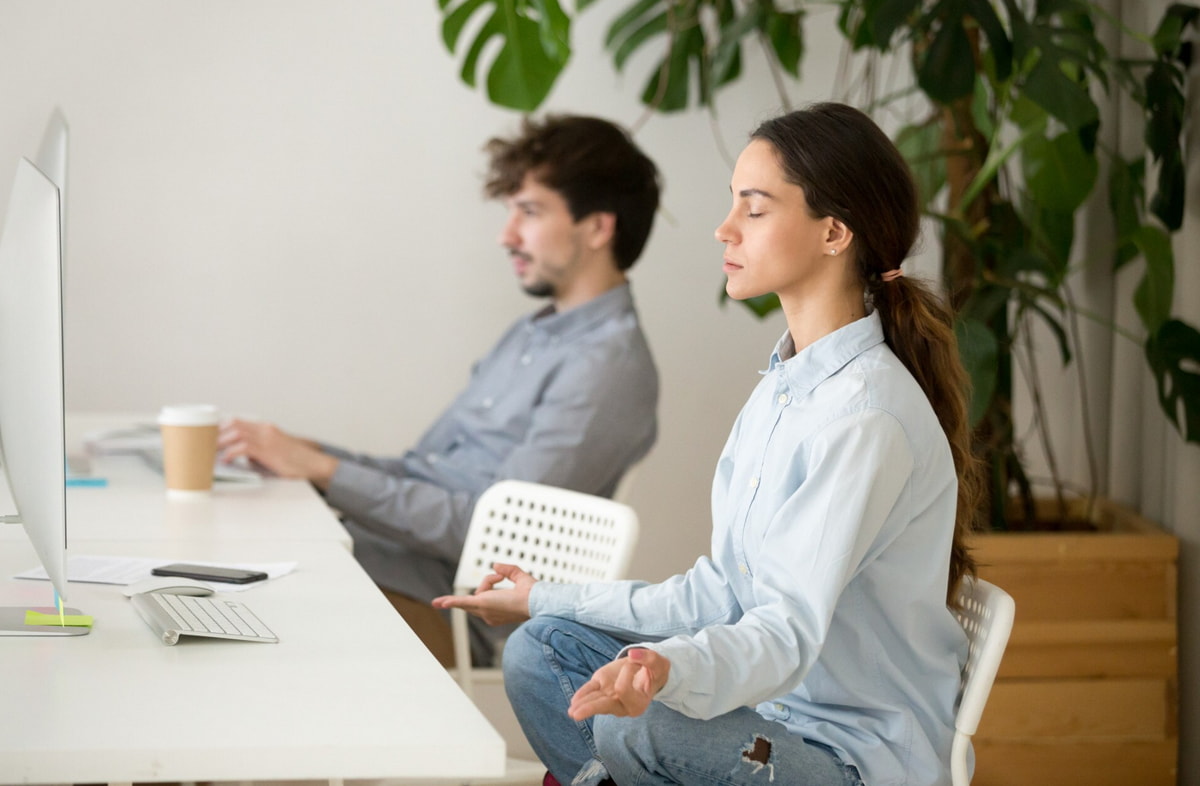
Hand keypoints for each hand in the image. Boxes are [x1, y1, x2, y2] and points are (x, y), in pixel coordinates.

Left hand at [217, 418, 337, 486]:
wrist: (314, 464)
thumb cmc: (295, 462)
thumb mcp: (272, 452)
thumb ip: (255, 452)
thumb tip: (236, 457)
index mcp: (266, 428)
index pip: (237, 422)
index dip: (220, 427)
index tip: (208, 436)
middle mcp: (265, 429)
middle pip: (233, 424)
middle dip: (216, 434)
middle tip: (203, 444)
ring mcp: (266, 438)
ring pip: (236, 433)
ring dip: (220, 442)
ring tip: (210, 452)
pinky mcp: (267, 449)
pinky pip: (243, 447)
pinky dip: (230, 453)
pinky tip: (225, 460)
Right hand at [431, 563, 535, 625]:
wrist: (537, 600)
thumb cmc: (533, 593)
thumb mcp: (519, 576)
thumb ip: (508, 570)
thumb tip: (495, 565)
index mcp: (496, 611)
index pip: (484, 593)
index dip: (491, 580)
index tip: (503, 577)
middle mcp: (488, 615)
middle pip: (475, 594)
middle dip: (487, 583)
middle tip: (500, 578)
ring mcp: (484, 611)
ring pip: (472, 592)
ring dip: (486, 583)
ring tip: (487, 590)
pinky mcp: (481, 604)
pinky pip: (460, 602)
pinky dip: (449, 602)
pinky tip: (437, 603)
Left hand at [567, 648, 669, 720]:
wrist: (647, 670)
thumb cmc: (654, 671)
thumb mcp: (658, 663)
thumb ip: (649, 659)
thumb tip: (633, 654)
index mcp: (638, 703)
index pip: (624, 688)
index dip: (628, 671)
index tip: (635, 661)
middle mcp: (622, 705)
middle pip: (604, 706)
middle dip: (591, 708)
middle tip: (576, 714)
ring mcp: (610, 698)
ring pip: (594, 702)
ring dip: (582, 705)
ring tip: (571, 712)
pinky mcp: (601, 687)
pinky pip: (590, 693)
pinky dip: (582, 696)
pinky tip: (574, 703)